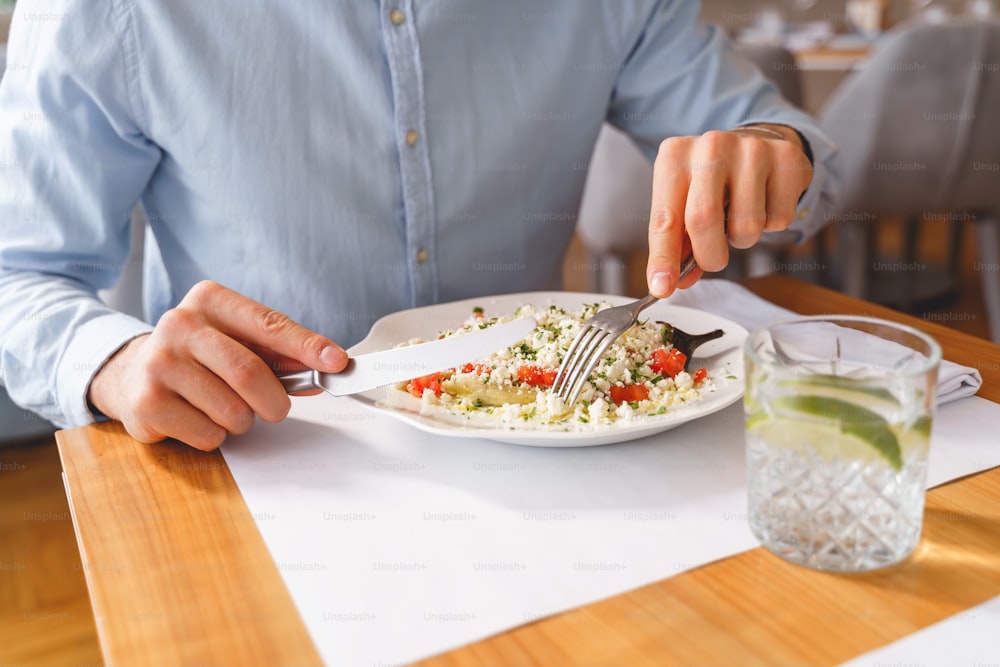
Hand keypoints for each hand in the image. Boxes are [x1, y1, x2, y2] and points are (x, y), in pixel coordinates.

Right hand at [87, 280, 348, 449]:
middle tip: (276, 409)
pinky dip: (217, 436)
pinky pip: (208, 434)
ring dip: (242, 421)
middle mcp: (180, 324)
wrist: (133, 373)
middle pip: (250, 373)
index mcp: (210, 300)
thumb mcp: (239, 340)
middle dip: (274, 401)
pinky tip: (197, 417)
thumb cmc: (201, 356)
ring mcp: (159, 363)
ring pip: (232, 411)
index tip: (337, 363)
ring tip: (224, 407)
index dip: (308, 347)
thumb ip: (282, 353)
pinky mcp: (147, 402)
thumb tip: (329, 366)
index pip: (270, 325)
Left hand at [645, 124, 812, 297]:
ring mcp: (751, 149)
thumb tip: (673, 281)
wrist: (755, 142)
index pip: (665, 218)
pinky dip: (771, 226)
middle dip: (708, 256)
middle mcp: (710, 147)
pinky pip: (779, 220)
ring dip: (742, 240)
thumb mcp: (683, 202)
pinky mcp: (786, 158)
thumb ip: (677, 242)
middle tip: (713, 260)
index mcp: (674, 158)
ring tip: (739, 218)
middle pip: (703, 220)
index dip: (664, 257)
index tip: (662, 287)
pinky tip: (764, 202)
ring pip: (746, 226)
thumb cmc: (712, 180)